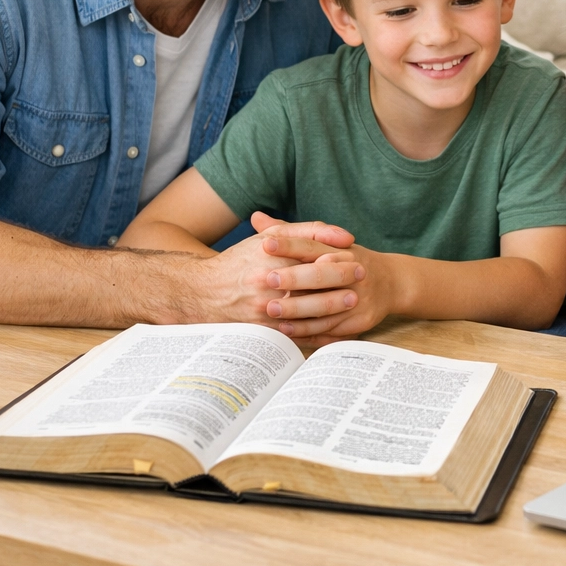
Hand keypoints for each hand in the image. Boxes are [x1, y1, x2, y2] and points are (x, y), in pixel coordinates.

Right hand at [182, 221, 361, 325]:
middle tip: (361, 283)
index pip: (312, 259)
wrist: (203, 293)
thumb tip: (344, 236)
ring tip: (353, 304)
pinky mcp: (264, 331)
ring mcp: (266, 310)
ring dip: (333, 311)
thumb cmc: (242, 260)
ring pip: (307, 313)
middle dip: (340, 285)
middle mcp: (268, 284)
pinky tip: (335, 330)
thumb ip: (309, 231)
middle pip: (313, 287)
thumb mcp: (271, 238)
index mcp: (271, 258)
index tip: (357, 261)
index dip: (339, 262)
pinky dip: (317, 333)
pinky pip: (296, 334)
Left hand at [263, 242, 400, 345]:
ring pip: (325, 305)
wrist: (391, 283)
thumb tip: (255, 217)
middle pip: (321, 275)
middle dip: (295, 278)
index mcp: (341, 250)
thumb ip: (291, 234)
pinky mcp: (360, 320)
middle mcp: (352, 271)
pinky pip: (331, 328)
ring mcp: (359, 296)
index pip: (312, 245)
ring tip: (272, 311)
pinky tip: (287, 330)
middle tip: (268, 281)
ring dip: (298, 310)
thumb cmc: (349, 261)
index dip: (289, 244)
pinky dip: (308, 331)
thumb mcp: (326, 243)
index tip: (265, 244)